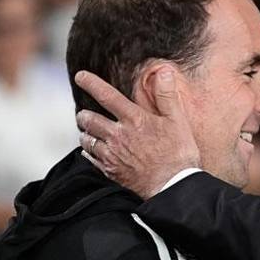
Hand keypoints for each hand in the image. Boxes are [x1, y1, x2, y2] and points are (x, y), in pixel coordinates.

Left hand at [74, 69, 200, 198]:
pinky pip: (90, 159)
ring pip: (87, 140)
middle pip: (89, 119)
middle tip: (84, 114)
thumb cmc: (178, 155)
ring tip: (88, 133)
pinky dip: (88, 153)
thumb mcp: (178, 121)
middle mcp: (118, 136)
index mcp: (134, 120)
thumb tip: (164, 71)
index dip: (91, 83)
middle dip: (84, 115)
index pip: (107, 95)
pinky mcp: (110, 172)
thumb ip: (167, 95)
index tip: (80, 76)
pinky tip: (92, 152)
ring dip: (85, 134)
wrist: (173, 188)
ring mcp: (112, 155)